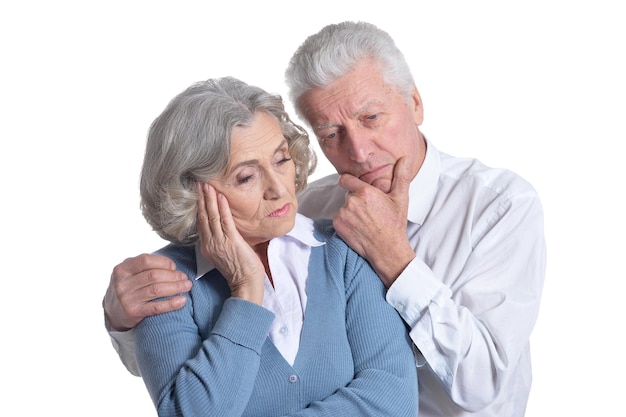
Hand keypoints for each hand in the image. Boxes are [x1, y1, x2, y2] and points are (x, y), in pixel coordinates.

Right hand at [104, 254, 191, 330]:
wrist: (113, 311)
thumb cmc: (128, 288)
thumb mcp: (129, 273)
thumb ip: (145, 265)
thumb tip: (172, 266)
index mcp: (122, 269)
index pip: (146, 261)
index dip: (164, 262)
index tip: (174, 267)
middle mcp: (122, 283)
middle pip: (154, 275)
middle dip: (174, 276)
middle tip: (185, 278)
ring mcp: (127, 298)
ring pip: (157, 290)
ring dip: (176, 287)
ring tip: (187, 286)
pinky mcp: (133, 312)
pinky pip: (156, 307)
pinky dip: (172, 303)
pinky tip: (182, 300)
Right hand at [196, 183, 264, 303]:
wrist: (246, 282)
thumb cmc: (239, 269)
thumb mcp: (224, 253)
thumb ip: (221, 239)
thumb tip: (224, 225)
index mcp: (207, 246)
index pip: (201, 223)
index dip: (199, 207)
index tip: (198, 194)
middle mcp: (210, 243)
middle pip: (203, 217)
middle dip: (201, 199)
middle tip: (199, 183)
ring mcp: (219, 242)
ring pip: (212, 217)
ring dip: (209, 200)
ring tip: (207, 185)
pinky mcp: (231, 241)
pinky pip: (225, 221)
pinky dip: (222, 208)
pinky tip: (220, 197)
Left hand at [333, 157, 415, 286]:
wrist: (387, 250)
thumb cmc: (395, 224)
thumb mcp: (401, 199)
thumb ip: (401, 176)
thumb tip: (405, 158)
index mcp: (365, 192)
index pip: (346, 179)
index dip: (351, 182)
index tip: (356, 187)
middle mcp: (352, 201)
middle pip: (348, 194)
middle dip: (356, 199)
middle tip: (370, 211)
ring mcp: (343, 213)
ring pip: (344, 206)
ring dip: (351, 211)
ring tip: (366, 221)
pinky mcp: (337, 224)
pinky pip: (339, 217)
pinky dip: (346, 221)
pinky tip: (359, 227)